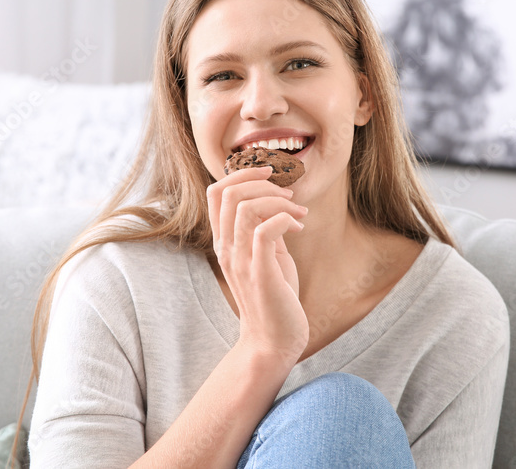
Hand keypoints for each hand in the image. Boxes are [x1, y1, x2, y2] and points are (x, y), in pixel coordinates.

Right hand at [207, 166, 309, 364]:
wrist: (274, 341)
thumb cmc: (274, 298)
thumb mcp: (267, 255)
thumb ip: (264, 229)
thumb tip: (276, 202)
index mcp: (224, 241)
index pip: (216, 192)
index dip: (242, 173)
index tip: (270, 174)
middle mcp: (226, 248)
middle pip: (228, 192)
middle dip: (262, 182)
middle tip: (289, 194)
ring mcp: (241, 261)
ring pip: (246, 207)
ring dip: (278, 200)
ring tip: (299, 213)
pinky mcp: (260, 273)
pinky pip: (266, 230)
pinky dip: (285, 219)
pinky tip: (299, 227)